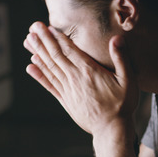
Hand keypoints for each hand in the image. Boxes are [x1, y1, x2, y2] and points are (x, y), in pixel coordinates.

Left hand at [23, 22, 138, 134]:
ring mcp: (68, 90)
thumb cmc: (122, 105)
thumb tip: (116, 38)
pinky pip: (49, 85)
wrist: (111, 130)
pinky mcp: (65, 100)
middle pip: (56, 55)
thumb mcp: (128, 80)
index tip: (47, 27)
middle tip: (32, 27)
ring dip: (38, 53)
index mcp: (89, 71)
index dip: (57, 37)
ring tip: (28, 41)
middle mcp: (75, 78)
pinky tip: (30, 66)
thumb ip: (121, 58)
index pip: (69, 49)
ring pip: (50, 67)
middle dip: (43, 40)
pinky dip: (39, 75)